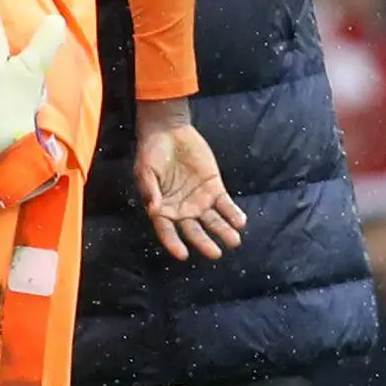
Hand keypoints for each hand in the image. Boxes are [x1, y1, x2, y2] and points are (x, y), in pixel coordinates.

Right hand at [134, 103, 246, 260]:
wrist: (168, 130)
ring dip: (224, 231)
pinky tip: (240, 221)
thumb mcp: (145, 171)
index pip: (167, 231)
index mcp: (162, 209)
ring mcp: (199, 200)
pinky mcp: (214, 188)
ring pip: (213, 221)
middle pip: (194, 231)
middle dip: (205, 243)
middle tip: (216, 253)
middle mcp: (182, 210)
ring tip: (234, 240)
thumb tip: (154, 210)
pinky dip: (233, 213)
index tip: (183, 254)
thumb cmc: (151, 152)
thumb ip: (149, 191)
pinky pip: (225, 205)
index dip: (174, 244)